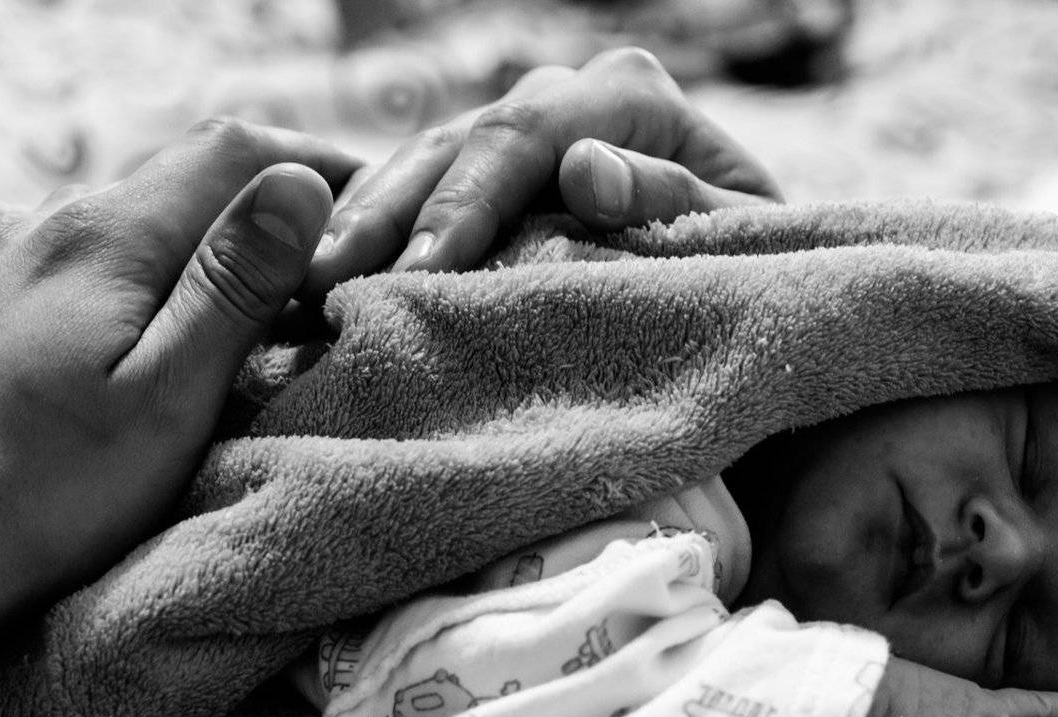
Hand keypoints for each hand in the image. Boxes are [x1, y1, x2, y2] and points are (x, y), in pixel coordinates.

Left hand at [0, 119, 359, 647]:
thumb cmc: (43, 497)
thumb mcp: (168, 396)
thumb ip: (235, 285)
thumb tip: (298, 184)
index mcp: (104, 241)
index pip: (231, 151)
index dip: (312, 160)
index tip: (370, 198)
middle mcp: (39, 227)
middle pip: (176, 178)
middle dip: (259, 206)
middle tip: (324, 263)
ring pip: (122, 221)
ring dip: (196, 245)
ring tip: (244, 306)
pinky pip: (70, 258)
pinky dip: (133, 275)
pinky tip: (140, 333)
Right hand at [303, 46, 780, 291]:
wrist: (744, 259)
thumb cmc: (750, 254)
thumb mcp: (740, 234)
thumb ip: (672, 197)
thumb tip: (582, 168)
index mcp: (628, 94)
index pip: (527, 137)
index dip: (468, 205)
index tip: (425, 272)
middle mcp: (566, 95)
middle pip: (461, 142)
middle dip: (393, 215)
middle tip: (330, 281)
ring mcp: (522, 126)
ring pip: (425, 157)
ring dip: (365, 219)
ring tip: (307, 282)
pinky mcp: (492, 168)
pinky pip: (421, 185)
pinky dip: (375, 225)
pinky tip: (324, 266)